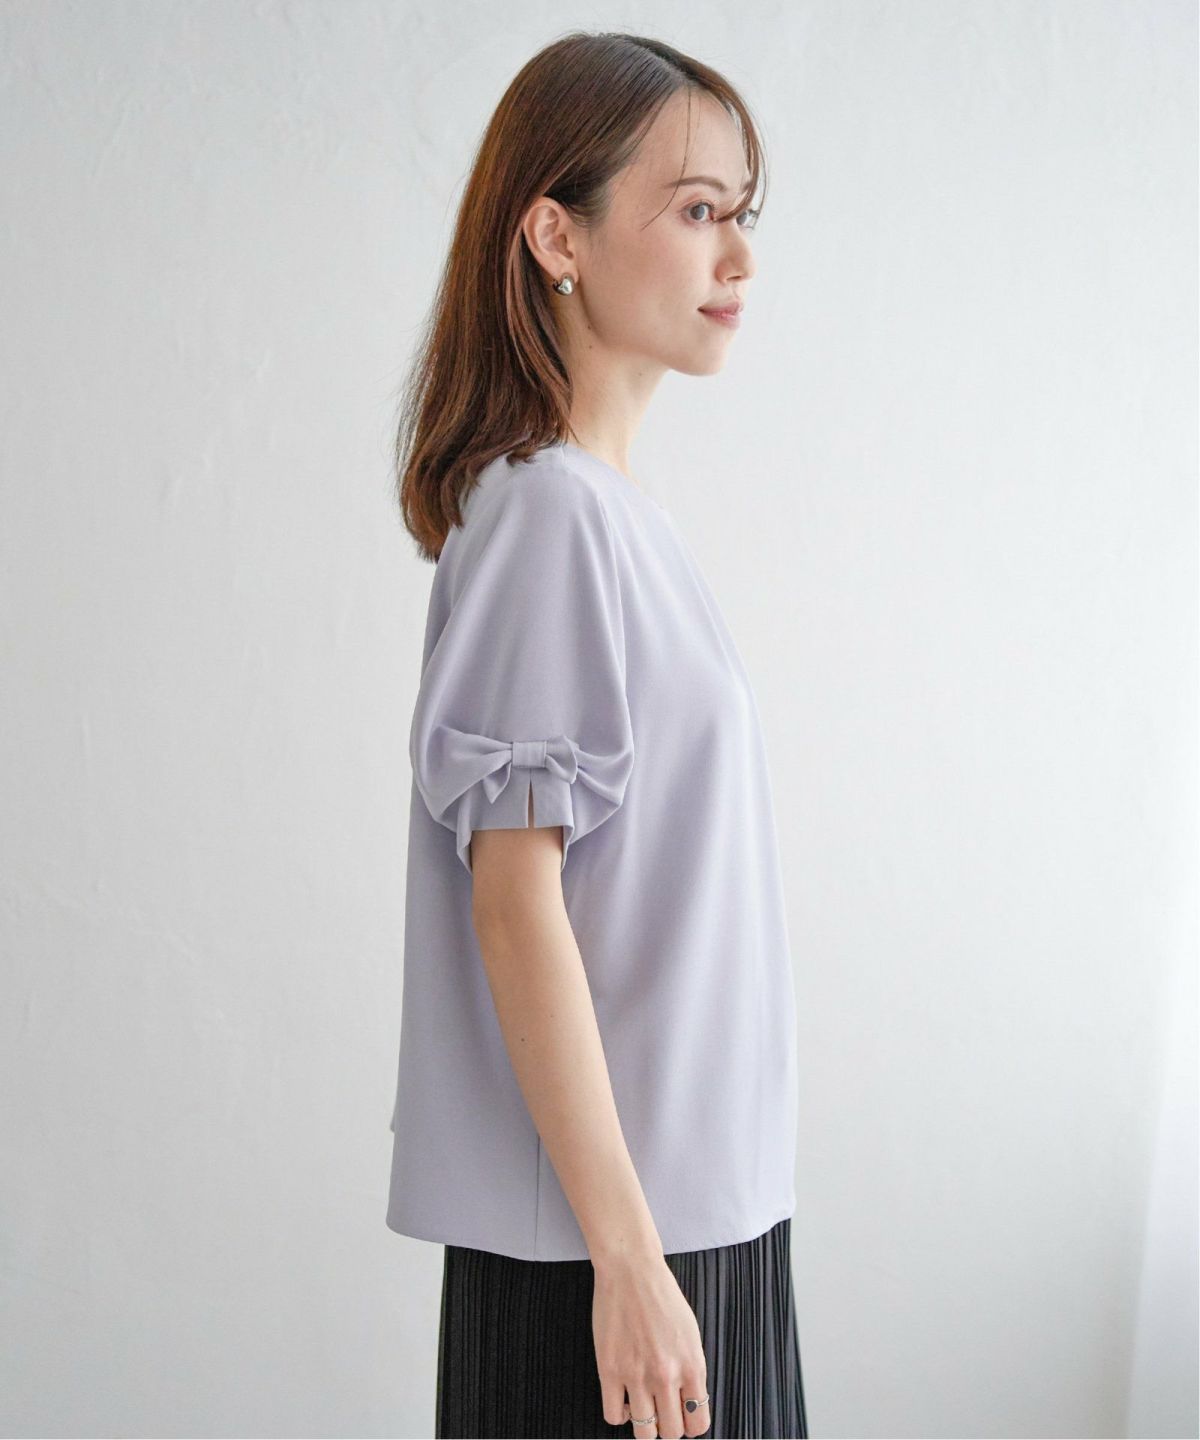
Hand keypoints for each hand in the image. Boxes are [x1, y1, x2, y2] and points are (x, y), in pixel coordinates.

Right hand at [592, 1252, 710, 1437]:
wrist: (631, 1270)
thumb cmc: (661, 1295)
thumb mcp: (691, 1332)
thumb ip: (692, 1369)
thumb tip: (689, 1400)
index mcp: (692, 1365)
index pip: (698, 1422)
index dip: (691, 1424)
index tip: (684, 1417)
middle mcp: (666, 1375)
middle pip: (672, 1432)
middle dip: (669, 1427)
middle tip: (663, 1413)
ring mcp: (636, 1375)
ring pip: (644, 1432)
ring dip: (645, 1425)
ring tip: (644, 1409)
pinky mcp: (609, 1370)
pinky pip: (613, 1415)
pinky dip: (620, 1415)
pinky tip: (623, 1400)